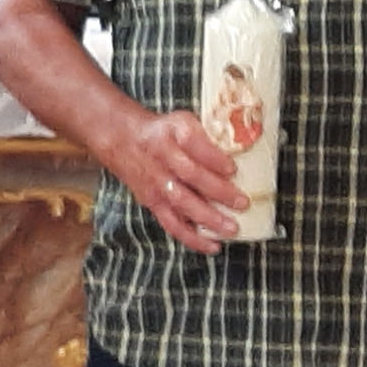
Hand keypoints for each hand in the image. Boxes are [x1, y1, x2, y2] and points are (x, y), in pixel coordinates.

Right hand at [114, 110, 247, 253]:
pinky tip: (212, 245)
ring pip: (182, 203)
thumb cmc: (164, 133)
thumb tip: (240, 156)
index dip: (214, 158)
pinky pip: (172, 223)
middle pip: (190, 176)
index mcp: (172, 133)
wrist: (124, 141)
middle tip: (242, 203)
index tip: (233, 169)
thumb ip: (206, 136)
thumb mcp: (182, 121)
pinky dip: (192, 237)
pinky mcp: (152, 203)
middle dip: (218, 191)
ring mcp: (157, 184)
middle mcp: (163, 159)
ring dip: (208, 218)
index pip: (193, 144)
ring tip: (231, 229)